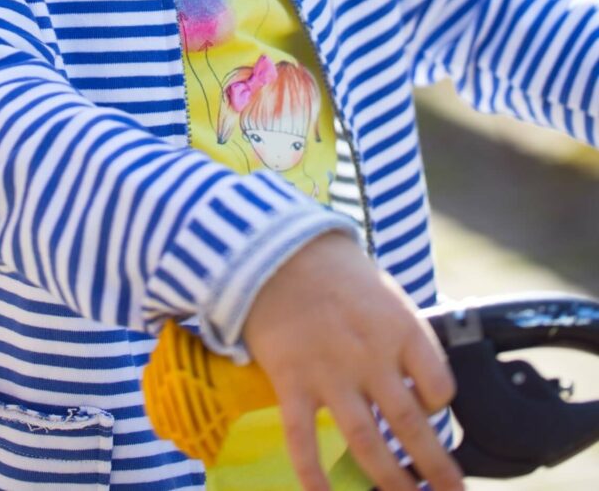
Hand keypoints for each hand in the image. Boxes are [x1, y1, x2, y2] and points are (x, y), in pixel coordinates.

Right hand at [242, 231, 462, 490]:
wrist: (275, 248)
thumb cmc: (334, 269)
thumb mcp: (382, 292)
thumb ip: (401, 334)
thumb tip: (417, 378)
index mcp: (400, 327)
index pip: (440, 385)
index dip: (440, 405)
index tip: (432, 411)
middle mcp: (371, 355)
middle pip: (411, 425)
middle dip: (435, 468)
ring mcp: (330, 372)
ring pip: (367, 442)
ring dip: (390, 481)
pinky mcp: (292, 381)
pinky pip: (304, 440)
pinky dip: (314, 476)